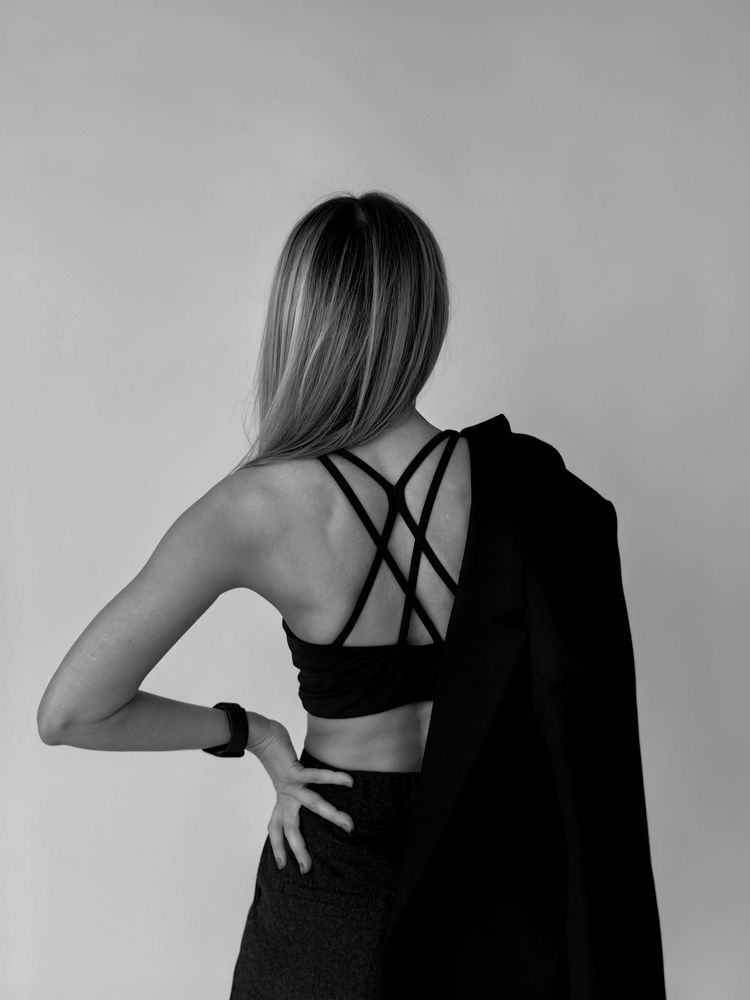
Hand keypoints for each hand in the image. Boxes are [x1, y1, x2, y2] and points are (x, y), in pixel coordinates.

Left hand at [248, 717, 354, 873]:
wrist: (258, 734)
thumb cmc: (273, 753)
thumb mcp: (282, 774)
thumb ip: (293, 784)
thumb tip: (302, 787)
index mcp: (280, 799)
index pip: (275, 829)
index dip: (278, 847)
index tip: (282, 865)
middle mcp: (284, 796)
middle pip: (291, 829)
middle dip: (299, 850)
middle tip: (307, 869)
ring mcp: (290, 785)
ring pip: (312, 805)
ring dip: (331, 815)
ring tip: (349, 824)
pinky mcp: (295, 771)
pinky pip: (317, 777)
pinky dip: (333, 778)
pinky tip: (348, 781)